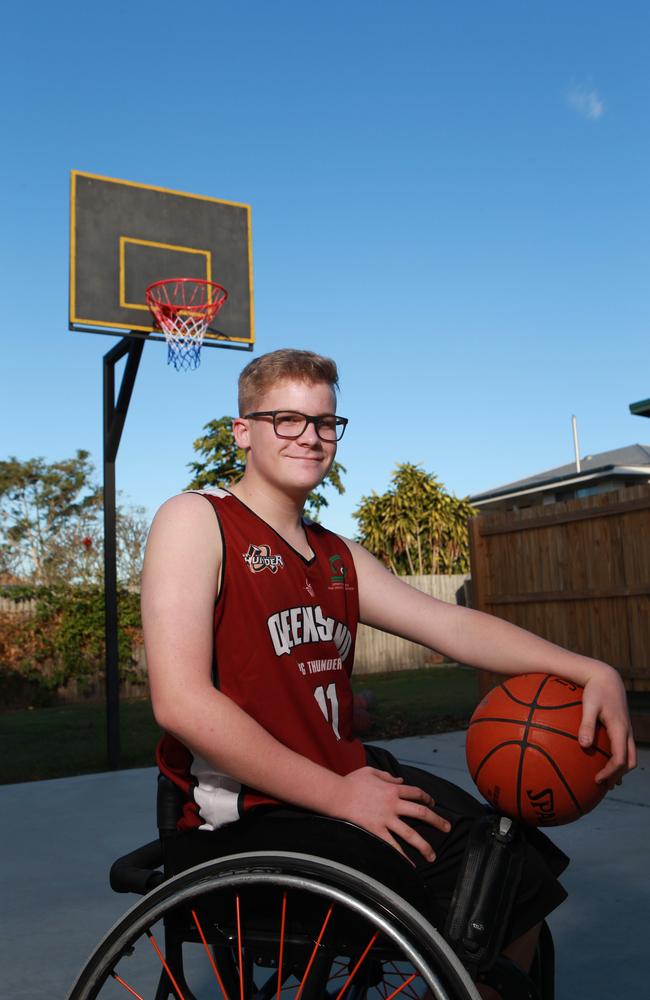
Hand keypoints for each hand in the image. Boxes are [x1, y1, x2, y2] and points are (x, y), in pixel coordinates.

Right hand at [331, 766, 450, 862]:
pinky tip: (410, 867)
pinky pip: (392, 846)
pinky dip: (402, 858)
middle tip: (448, 828)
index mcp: (392, 789)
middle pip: (420, 813)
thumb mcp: (371, 772)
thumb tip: (400, 780)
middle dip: (437, 821)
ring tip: (433, 856)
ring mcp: (385, 819)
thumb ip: (388, 776)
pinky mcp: (376, 831)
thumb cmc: (351, 782)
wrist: (336, 795)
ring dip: (423, 845)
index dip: (427, 798)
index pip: (416, 793)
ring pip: (410, 833)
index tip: (433, 804)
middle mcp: (393, 804)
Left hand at [579, 665, 636, 787]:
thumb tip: (583, 745)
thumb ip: (586, 724)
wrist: (607, 677)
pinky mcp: (623, 727)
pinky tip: (605, 761)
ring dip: (620, 768)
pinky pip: (625, 747)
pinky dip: (619, 758)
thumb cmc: (595, 690)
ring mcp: (627, 730)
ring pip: (630, 755)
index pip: (620, 759)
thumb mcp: (589, 705)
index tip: (597, 780)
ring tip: (606, 779)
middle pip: (629, 761)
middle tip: (603, 784)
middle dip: (618, 774)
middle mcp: (626, 732)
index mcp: (620, 729)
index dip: (611, 772)